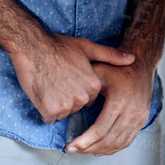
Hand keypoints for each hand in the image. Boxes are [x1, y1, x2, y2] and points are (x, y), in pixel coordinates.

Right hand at [8, 31, 135, 123]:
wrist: (33, 47)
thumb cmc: (58, 46)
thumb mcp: (87, 47)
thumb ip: (110, 56)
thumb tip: (132, 59)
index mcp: (93, 85)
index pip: (89, 99)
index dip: (77, 89)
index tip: (69, 78)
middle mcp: (82, 98)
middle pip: (76, 107)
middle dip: (67, 98)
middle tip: (57, 81)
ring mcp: (65, 105)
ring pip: (62, 114)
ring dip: (55, 105)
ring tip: (50, 85)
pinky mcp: (49, 110)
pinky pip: (49, 118)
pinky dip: (45, 110)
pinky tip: (42, 93)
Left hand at [66, 48, 155, 155]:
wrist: (141, 64)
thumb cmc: (117, 68)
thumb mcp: (99, 71)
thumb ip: (85, 86)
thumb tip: (69, 102)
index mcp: (119, 100)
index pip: (100, 129)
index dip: (84, 141)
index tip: (70, 146)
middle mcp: (131, 111)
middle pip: (108, 140)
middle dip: (88, 148)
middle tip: (72, 150)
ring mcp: (139, 117)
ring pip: (118, 143)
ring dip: (99, 150)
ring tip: (83, 150)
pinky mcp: (142, 120)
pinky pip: (127, 141)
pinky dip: (113, 148)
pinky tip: (100, 150)